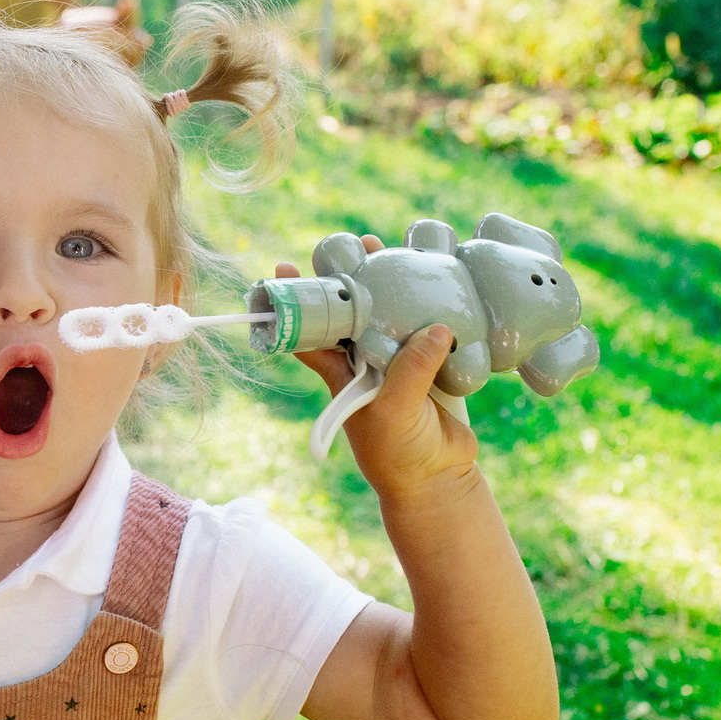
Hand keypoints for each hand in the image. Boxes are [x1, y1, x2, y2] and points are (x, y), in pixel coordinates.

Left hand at [276, 236, 481, 510]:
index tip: (281, 269)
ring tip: (385, 244)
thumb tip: (437, 327)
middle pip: (354, 311)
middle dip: (350, 277)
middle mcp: (366, 360)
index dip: (296, 303)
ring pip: (391, 312)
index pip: (311, 331)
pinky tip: (437, 276)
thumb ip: (411, 370)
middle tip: (352, 243)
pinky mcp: (432, 362)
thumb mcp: (395, 411)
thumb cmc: (399, 450)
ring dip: (390, 282)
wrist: (438, 476)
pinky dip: (433, 304)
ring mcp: (400, 360)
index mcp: (343, 372)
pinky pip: (431, 327)